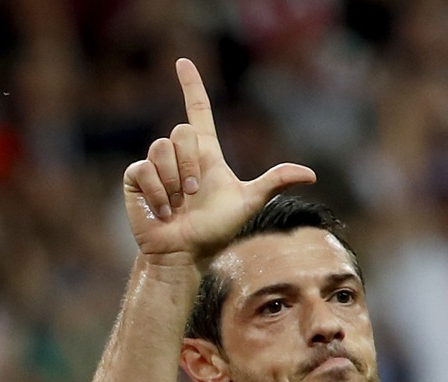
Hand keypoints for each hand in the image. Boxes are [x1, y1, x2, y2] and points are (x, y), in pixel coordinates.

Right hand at [122, 59, 315, 262]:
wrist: (185, 253)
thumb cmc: (215, 230)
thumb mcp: (248, 202)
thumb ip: (274, 182)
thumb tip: (312, 174)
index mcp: (206, 153)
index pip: (197, 110)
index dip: (191, 85)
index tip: (183, 62)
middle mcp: (180, 155)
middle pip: (182, 130)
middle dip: (191, 165)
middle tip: (195, 194)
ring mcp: (156, 165)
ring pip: (161, 148)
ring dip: (174, 182)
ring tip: (179, 204)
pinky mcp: (136, 177)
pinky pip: (144, 168)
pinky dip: (158, 192)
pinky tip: (163, 210)